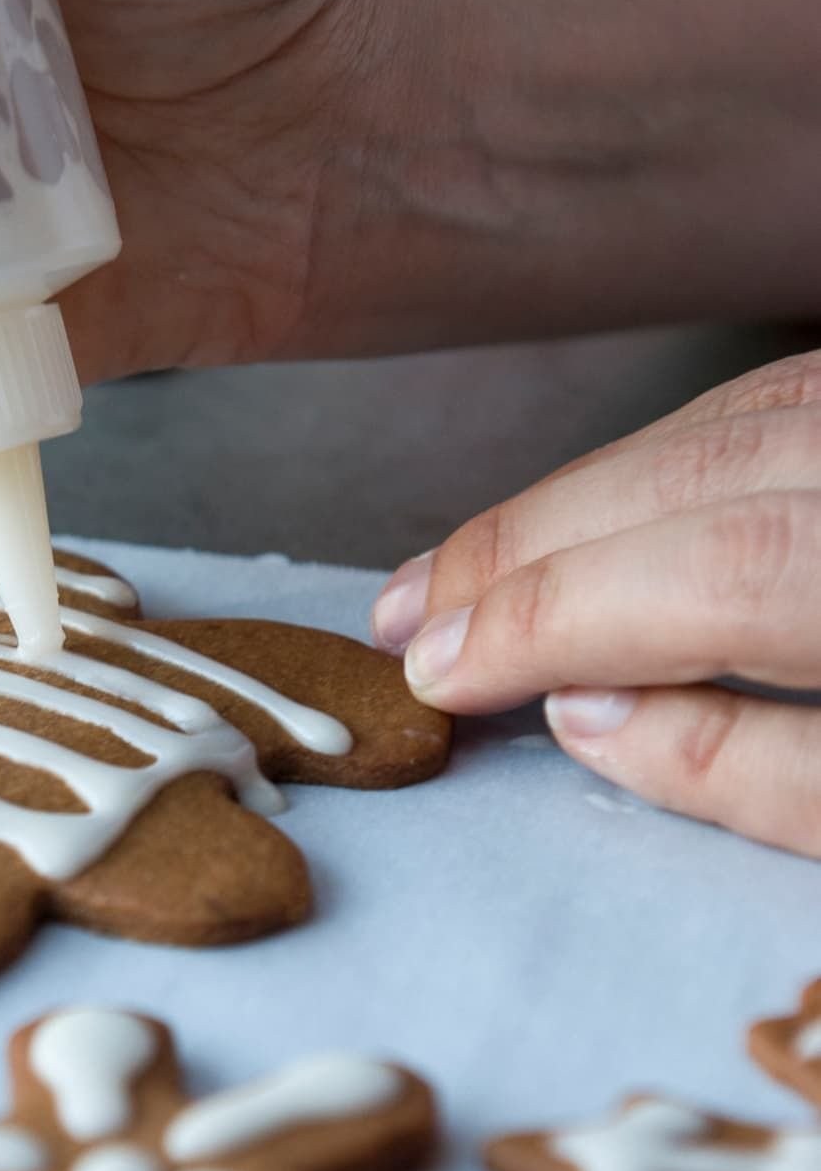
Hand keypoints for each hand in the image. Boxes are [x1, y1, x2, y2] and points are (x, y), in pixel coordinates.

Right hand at [371, 353, 820, 857]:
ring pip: (708, 424)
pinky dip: (649, 457)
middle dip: (523, 550)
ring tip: (464, 568)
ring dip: (568, 499)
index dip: (550, 620)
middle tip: (411, 618)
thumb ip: (759, 774)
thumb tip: (584, 720)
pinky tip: (583, 506)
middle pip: (685, 479)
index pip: (711, 574)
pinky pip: (757, 397)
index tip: (444, 673)